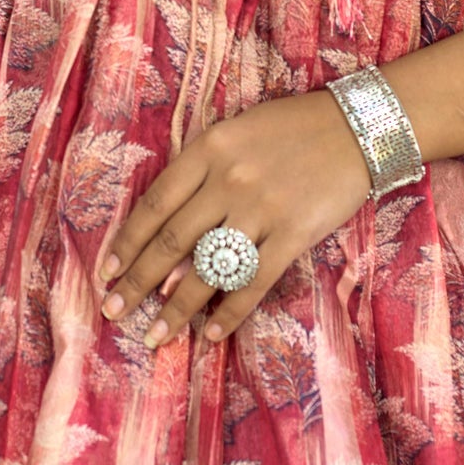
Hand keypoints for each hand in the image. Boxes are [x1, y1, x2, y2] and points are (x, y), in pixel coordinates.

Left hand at [98, 90, 372, 347]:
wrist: (357, 128)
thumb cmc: (291, 128)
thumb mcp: (235, 132)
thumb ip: (202, 171)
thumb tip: (169, 233)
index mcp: (209, 148)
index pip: (155, 203)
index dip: (127, 241)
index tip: (107, 271)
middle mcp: (229, 179)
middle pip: (173, 241)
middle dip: (138, 282)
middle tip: (114, 311)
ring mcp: (262, 209)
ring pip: (208, 269)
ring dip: (177, 309)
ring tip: (155, 337)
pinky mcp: (294, 234)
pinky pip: (254, 283)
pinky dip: (229, 313)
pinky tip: (211, 335)